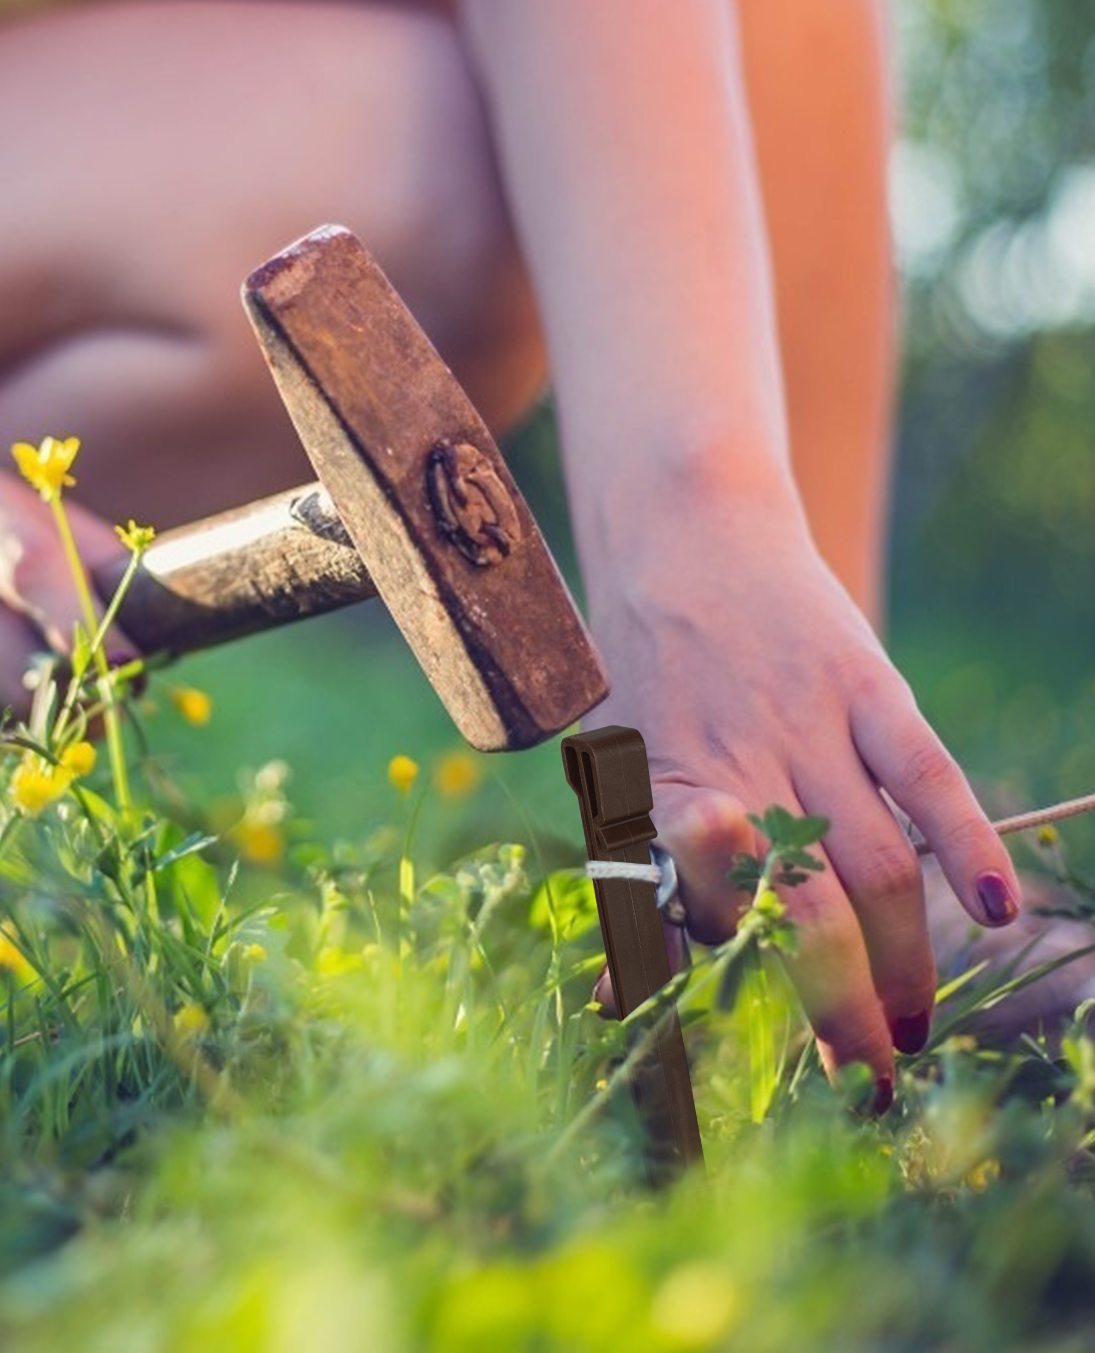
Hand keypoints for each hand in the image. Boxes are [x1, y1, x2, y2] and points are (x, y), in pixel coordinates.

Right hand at [0, 462, 128, 731]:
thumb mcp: (24, 510)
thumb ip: (96, 556)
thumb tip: (164, 619)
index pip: (31, 569)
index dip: (82, 624)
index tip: (128, 667)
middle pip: (8, 659)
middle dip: (68, 699)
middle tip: (103, 707)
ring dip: (20, 719)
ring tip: (21, 686)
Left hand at [581, 501, 1021, 1108]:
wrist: (684, 537)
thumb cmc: (644, 671)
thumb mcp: (616, 761)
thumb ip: (639, 866)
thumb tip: (628, 994)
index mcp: (664, 785)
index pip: (706, 903)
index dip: (748, 985)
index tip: (767, 1046)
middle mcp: (738, 759)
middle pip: (809, 903)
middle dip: (841, 1002)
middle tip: (866, 1071)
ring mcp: (809, 721)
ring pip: (874, 859)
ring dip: (902, 955)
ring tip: (912, 1023)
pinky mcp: (867, 683)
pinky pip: (925, 772)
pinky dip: (965, 842)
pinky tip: (991, 910)